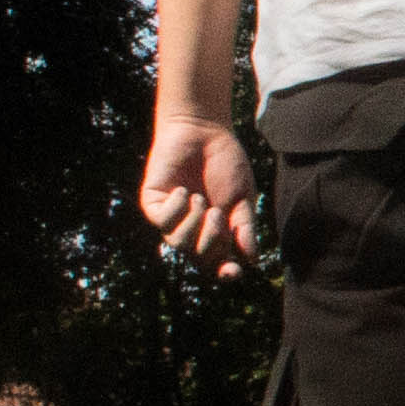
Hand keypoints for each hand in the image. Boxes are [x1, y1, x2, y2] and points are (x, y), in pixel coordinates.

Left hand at [138, 112, 265, 279]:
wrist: (204, 132)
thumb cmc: (225, 163)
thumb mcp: (242, 198)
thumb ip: (244, 227)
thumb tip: (251, 258)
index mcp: (216, 232)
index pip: (218, 263)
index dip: (224, 273)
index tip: (234, 272)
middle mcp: (192, 230)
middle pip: (198, 258)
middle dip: (210, 241)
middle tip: (219, 215)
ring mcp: (171, 218)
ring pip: (177, 243)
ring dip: (193, 223)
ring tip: (200, 199)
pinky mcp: (153, 204)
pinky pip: (161, 221)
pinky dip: (175, 209)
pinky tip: (183, 191)